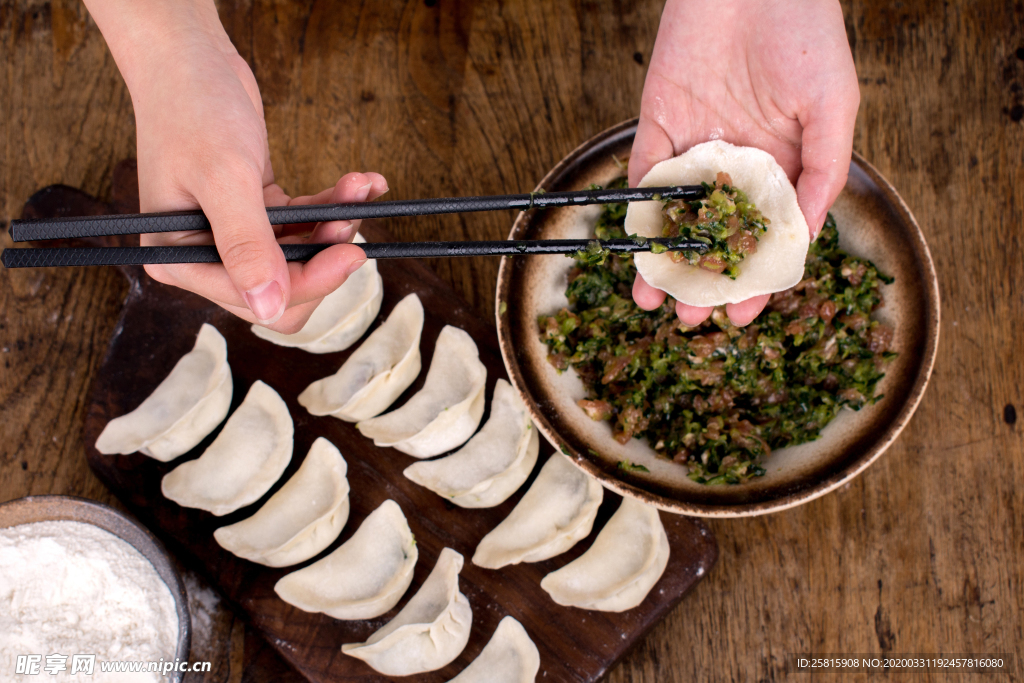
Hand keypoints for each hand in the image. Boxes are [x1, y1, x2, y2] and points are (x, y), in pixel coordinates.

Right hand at [84, 0, 384, 331]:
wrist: (191, 59)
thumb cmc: (194, 109)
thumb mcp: (225, 178)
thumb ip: (247, 245)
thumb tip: (268, 308)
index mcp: (178, 260)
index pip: (253, 300)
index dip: (308, 283)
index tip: (352, 254)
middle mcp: (203, 256)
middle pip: (283, 290)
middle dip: (324, 258)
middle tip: (354, 223)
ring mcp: (232, 236)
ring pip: (302, 258)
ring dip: (335, 225)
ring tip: (358, 188)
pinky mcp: (258, 214)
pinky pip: (305, 225)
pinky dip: (332, 206)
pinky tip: (361, 183)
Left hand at [630, 0, 859, 325]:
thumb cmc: (807, 35)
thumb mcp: (832, 108)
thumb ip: (821, 173)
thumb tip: (802, 239)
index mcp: (782, 166)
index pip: (764, 236)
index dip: (754, 278)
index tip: (742, 316)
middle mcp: (736, 164)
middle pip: (716, 235)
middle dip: (702, 279)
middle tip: (691, 318)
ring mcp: (695, 147)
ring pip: (676, 216)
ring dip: (664, 258)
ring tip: (654, 298)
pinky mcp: (659, 125)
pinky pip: (647, 176)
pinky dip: (641, 212)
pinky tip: (638, 247)